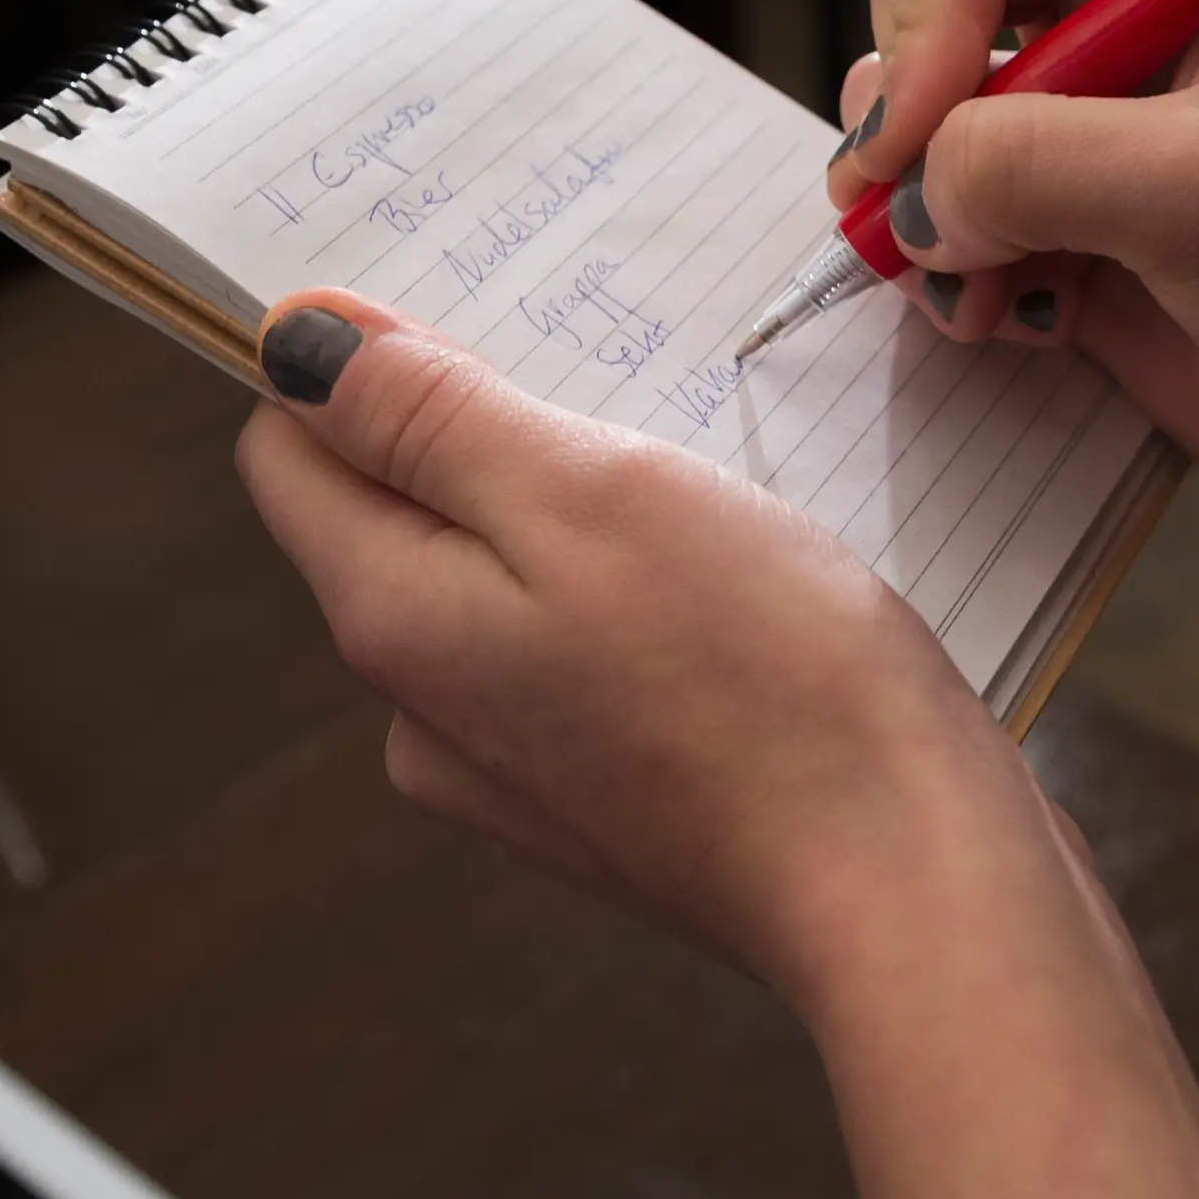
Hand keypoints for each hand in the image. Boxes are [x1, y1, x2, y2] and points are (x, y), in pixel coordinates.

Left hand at [232, 291, 1041, 1001]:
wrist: (911, 888)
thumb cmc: (767, 678)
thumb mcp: (591, 494)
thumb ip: (432, 417)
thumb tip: (293, 342)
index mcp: (393, 619)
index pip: (287, 451)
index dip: (360, 361)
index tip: (485, 310)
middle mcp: (425, 706)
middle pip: (393, 513)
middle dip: (482, 428)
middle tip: (619, 379)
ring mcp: (519, 765)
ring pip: (501, 581)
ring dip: (574, 511)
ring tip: (697, 485)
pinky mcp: (615, 798)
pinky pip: (584, 650)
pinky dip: (637, 594)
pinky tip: (736, 584)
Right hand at [832, 0, 1198, 551]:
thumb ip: (1029, 163)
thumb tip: (907, 202)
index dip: (916, 18)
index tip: (929, 139)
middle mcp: (1104, 25)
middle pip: (913, 24)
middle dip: (909, 134)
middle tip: (948, 226)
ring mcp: (1078, 137)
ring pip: (910, 140)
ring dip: (921, 223)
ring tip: (994, 287)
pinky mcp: (1063, 236)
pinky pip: (935, 232)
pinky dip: (949, 281)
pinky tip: (1024, 319)